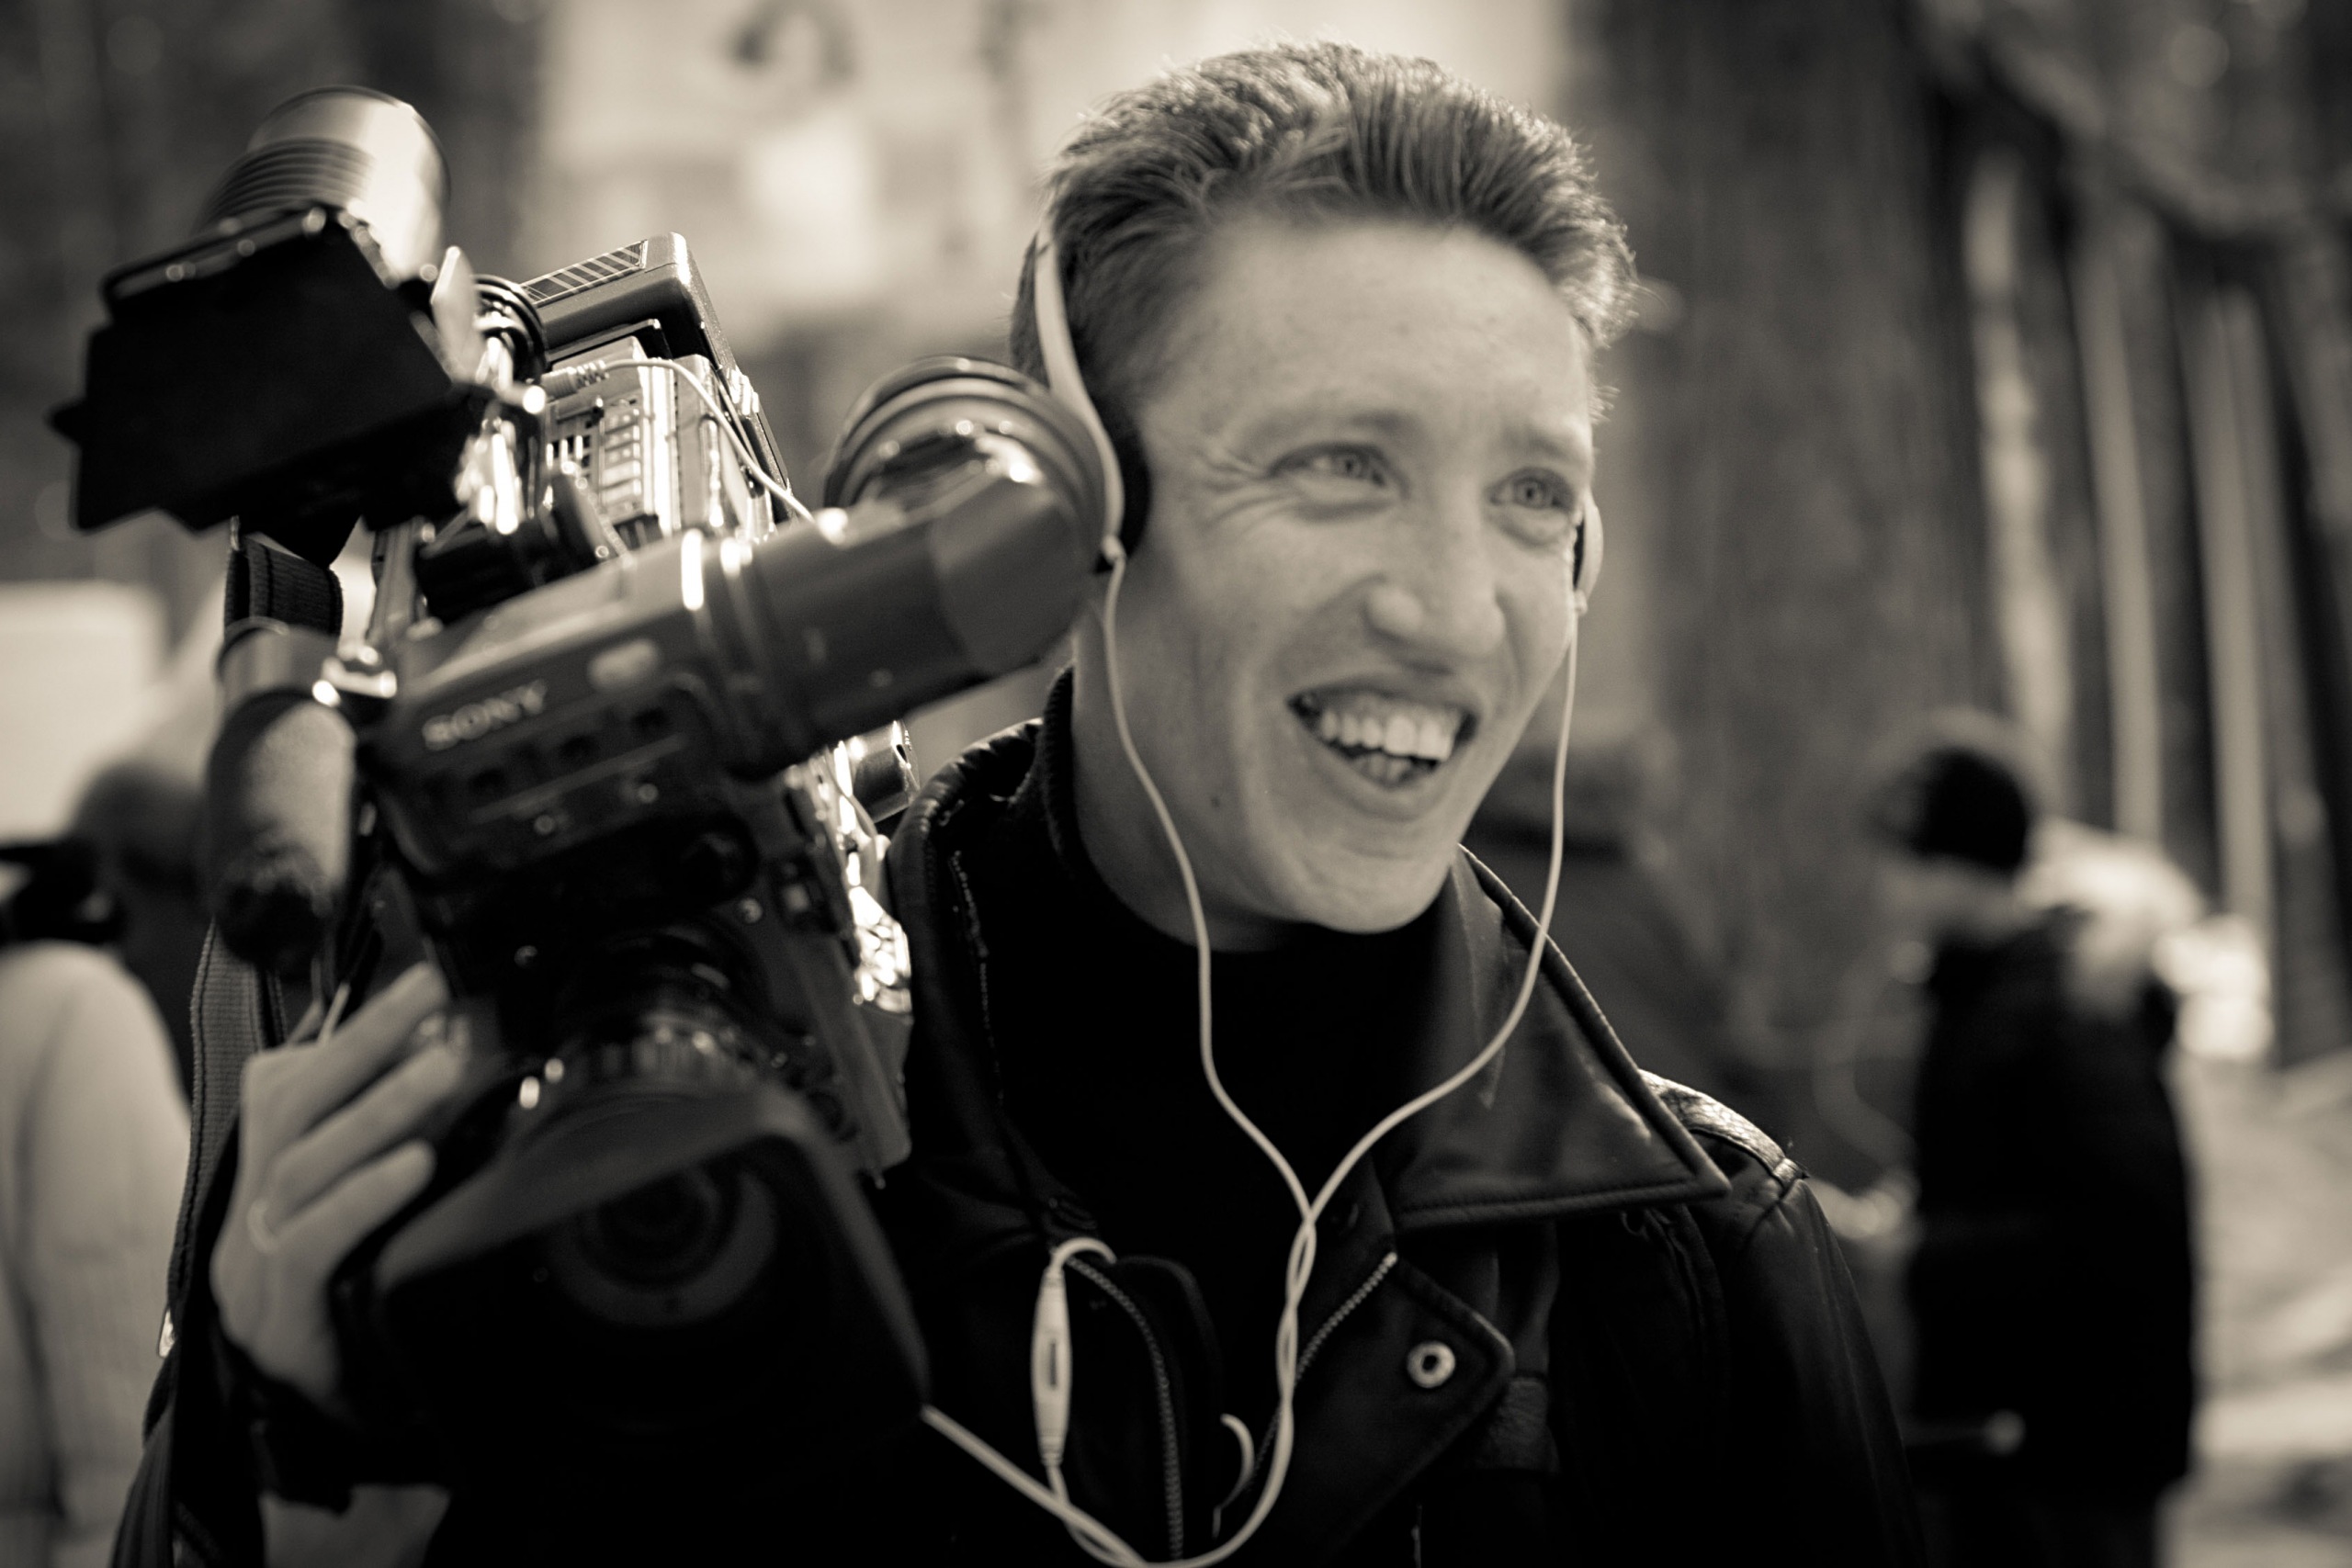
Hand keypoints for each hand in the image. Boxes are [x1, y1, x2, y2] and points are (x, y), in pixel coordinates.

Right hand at [212, 962, 468, 1412]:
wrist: (318, 1422)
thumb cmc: (349, 1299)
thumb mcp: (366, 1205)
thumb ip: (382, 1134)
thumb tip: (436, 1047)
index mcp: (267, 1173)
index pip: (289, 1080)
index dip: (352, 1030)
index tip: (420, 990)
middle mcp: (249, 1208)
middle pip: (291, 1104)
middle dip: (364, 1040)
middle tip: (432, 994)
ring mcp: (252, 1262)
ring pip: (304, 1165)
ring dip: (379, 1107)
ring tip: (443, 1066)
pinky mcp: (278, 1315)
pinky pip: (310, 1244)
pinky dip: (364, 1196)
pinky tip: (414, 1165)